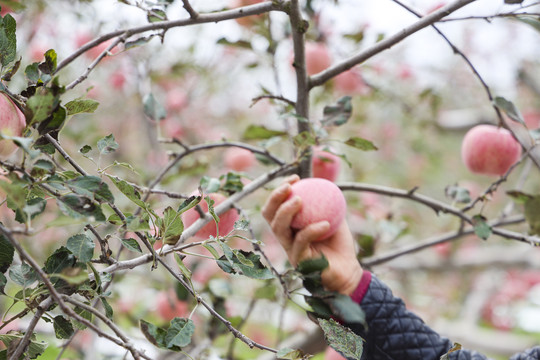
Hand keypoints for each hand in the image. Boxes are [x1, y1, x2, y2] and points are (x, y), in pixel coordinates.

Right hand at [262, 175, 362, 294]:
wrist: (348, 270)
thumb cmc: (339, 244)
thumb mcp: (334, 216)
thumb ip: (326, 202)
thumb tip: (323, 180)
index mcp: (290, 225)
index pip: (277, 205)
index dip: (280, 190)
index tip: (295, 177)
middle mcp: (285, 237)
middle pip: (270, 216)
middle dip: (275, 198)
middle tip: (288, 187)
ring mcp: (290, 249)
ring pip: (279, 228)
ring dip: (286, 211)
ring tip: (299, 199)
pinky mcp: (299, 261)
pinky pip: (302, 242)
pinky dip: (312, 230)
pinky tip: (326, 223)